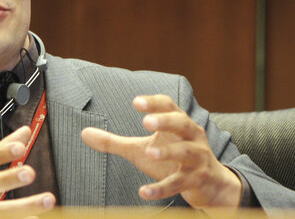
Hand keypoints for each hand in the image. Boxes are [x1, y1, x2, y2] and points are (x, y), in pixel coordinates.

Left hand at [81, 94, 241, 208]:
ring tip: (150, 151)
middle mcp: (191, 137)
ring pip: (186, 152)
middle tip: (146, 122)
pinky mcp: (197, 180)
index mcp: (178, 124)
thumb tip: (83, 133)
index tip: (136, 102)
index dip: (154, 103)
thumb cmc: (171, 160)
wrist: (211, 184)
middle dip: (165, 121)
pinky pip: (180, 183)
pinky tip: (144, 192)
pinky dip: (163, 188)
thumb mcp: (142, 149)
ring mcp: (197, 158)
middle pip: (182, 123)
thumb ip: (114, 142)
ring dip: (169, 152)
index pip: (169, 106)